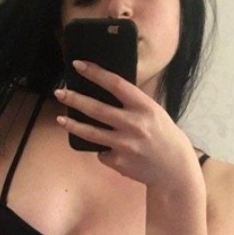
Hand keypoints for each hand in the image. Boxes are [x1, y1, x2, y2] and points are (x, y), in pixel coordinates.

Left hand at [55, 60, 199, 189]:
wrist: (174, 169)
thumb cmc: (163, 136)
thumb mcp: (154, 112)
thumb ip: (132, 104)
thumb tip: (105, 92)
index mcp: (144, 106)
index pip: (115, 84)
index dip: (95, 73)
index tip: (79, 65)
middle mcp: (133, 124)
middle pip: (96, 109)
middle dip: (75, 99)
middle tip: (59, 92)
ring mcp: (124, 145)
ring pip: (91, 133)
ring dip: (73, 125)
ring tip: (60, 119)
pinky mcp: (118, 162)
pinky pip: (101, 153)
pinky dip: (102, 150)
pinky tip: (110, 151)